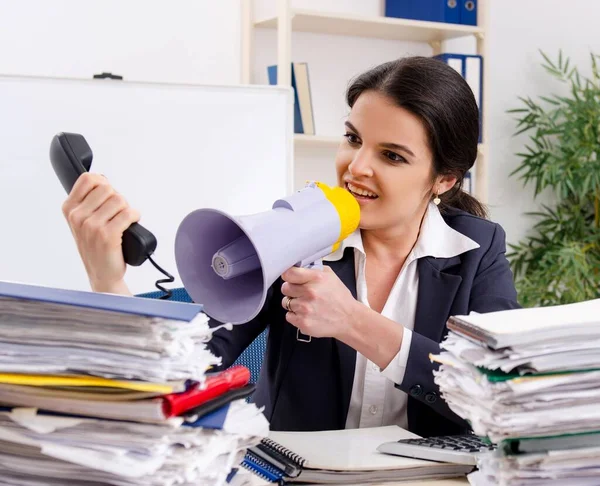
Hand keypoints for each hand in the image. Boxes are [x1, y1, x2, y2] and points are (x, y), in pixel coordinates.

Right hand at [61, 173, 137, 294]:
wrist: (102, 273)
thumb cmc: (96, 246)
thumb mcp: (83, 221)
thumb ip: (88, 201)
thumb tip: (102, 179)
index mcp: (70, 209)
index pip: (88, 179)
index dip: (104, 183)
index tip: (108, 195)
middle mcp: (78, 216)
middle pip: (108, 188)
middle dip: (117, 198)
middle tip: (117, 213)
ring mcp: (91, 226)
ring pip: (120, 200)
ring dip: (127, 209)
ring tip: (123, 221)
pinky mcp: (107, 236)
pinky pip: (128, 213)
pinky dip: (135, 216)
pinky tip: (132, 223)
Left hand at [280, 266, 357, 339]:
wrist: (349, 319)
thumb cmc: (340, 298)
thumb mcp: (330, 276)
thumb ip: (313, 269)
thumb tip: (299, 266)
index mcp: (316, 278)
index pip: (288, 273)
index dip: (288, 275)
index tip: (290, 278)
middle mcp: (310, 293)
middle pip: (285, 288)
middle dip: (292, 290)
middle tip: (302, 293)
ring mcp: (305, 308)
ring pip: (286, 302)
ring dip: (294, 303)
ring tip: (307, 305)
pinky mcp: (303, 323)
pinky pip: (289, 316)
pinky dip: (296, 316)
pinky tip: (307, 314)